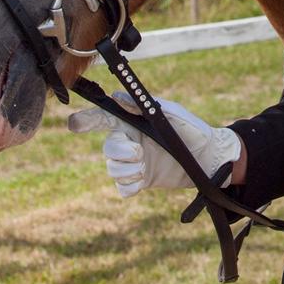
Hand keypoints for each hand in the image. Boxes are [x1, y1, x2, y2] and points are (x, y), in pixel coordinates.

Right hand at [68, 92, 241, 196]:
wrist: (210, 158)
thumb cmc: (191, 129)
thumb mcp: (170, 113)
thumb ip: (143, 105)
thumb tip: (117, 96)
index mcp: (135, 121)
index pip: (105, 118)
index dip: (86, 120)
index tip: (73, 124)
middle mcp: (131, 140)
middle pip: (107, 148)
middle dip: (118, 152)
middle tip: (138, 153)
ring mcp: (136, 162)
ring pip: (113, 169)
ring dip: (126, 170)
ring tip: (144, 167)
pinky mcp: (142, 181)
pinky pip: (122, 188)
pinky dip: (129, 185)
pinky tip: (142, 180)